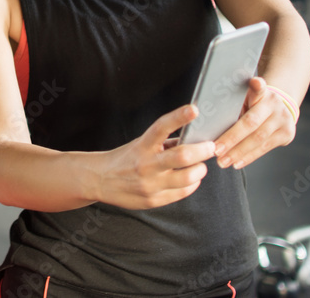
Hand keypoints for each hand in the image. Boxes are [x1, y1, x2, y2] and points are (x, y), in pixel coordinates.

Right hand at [95, 105, 215, 209]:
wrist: (100, 180)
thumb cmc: (125, 159)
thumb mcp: (141, 144)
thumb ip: (165, 142)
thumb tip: (193, 139)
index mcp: (142, 145)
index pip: (162, 127)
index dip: (179, 117)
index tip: (194, 109)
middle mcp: (146, 164)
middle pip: (182, 157)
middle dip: (202, 151)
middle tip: (210, 147)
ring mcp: (150, 184)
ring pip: (187, 178)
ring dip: (200, 170)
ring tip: (201, 166)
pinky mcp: (153, 200)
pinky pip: (183, 192)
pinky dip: (192, 184)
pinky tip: (191, 179)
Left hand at [214, 77, 296, 169]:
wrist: (280, 108)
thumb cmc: (252, 104)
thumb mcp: (245, 97)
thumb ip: (234, 103)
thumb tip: (211, 117)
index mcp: (263, 92)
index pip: (259, 88)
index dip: (257, 85)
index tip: (255, 82)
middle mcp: (276, 105)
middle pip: (252, 123)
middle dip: (232, 139)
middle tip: (216, 150)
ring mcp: (284, 120)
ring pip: (258, 140)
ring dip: (238, 153)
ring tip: (222, 161)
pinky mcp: (287, 135)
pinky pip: (265, 148)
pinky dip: (248, 157)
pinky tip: (236, 163)